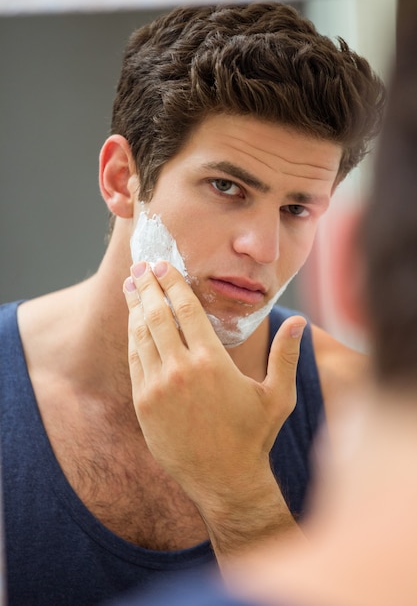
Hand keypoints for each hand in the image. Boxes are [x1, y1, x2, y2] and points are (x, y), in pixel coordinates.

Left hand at [123, 260, 305, 556]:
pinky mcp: (143, 405)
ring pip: (142, 336)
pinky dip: (134, 338)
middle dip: (147, 286)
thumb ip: (286, 355)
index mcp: (211, 361)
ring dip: (136, 308)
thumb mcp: (277, 395)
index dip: (172, 282)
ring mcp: (157, 388)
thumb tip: (299, 321)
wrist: (224, 481)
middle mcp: (180, 370)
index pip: (185, 308)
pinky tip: (134, 325)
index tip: (162, 264)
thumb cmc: (254, 437)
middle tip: (141, 266)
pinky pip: (135, 361)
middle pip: (157, 315)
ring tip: (132, 286)